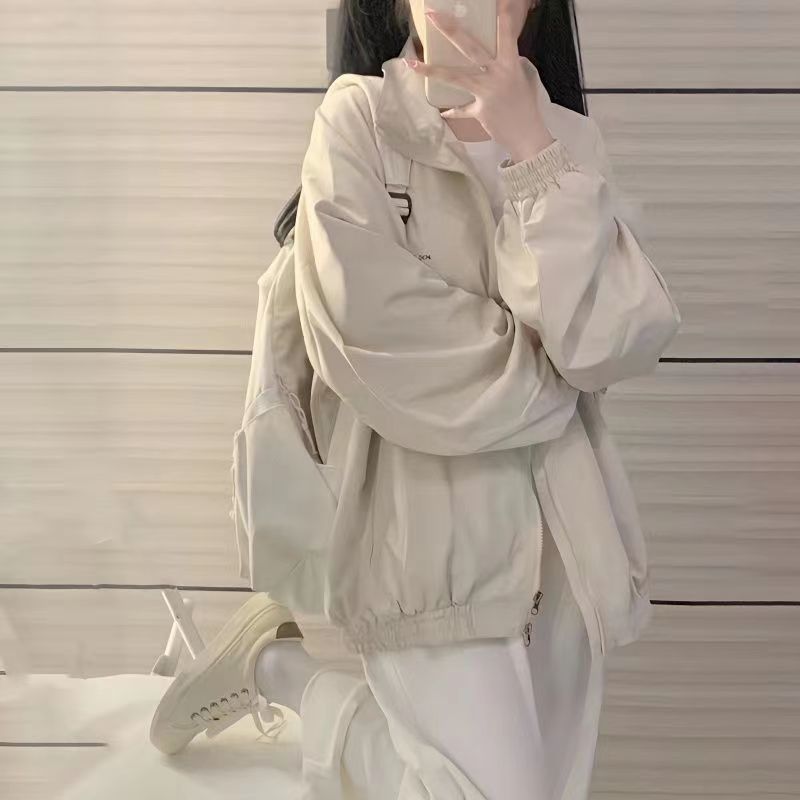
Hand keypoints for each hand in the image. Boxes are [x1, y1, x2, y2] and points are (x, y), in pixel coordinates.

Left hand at [403, 2, 554, 162]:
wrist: (528, 135)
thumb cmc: (527, 105)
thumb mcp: (523, 78)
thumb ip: (510, 64)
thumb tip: (496, 56)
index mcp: (511, 63)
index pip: (506, 34)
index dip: (501, 17)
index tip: (495, 2)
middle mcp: (497, 74)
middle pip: (470, 48)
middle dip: (451, 30)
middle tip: (433, 16)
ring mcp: (486, 92)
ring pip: (455, 77)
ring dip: (432, 70)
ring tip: (412, 63)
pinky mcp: (479, 111)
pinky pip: (461, 110)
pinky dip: (454, 111)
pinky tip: (444, 111)